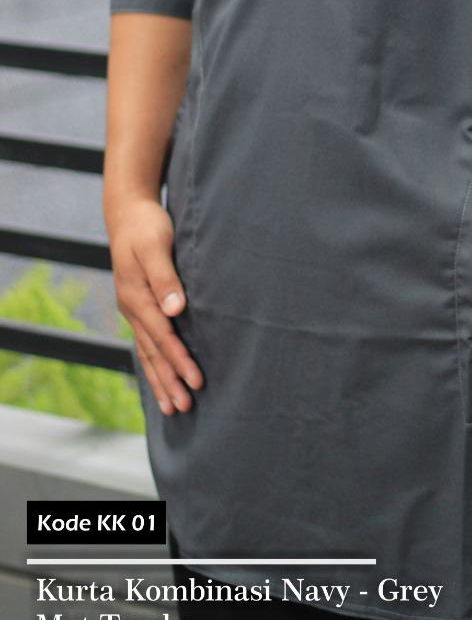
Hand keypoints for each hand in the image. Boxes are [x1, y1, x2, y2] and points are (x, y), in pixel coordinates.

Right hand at [107, 197, 202, 414]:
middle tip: (184, 408)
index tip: (196, 381)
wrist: (128, 211)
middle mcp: (132, 307)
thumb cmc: (147, 225)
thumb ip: (165, 277)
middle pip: (152, 351)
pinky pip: (146, 341)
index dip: (179, 360)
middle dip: (168, 380)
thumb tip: (175, 308)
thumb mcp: (156, 245)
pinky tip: (160, 377)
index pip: (162, 336)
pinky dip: (153, 362)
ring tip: (172, 406)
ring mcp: (133, 308)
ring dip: (160, 379)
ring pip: (147, 351)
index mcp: (136, 296)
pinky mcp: (139, 304)